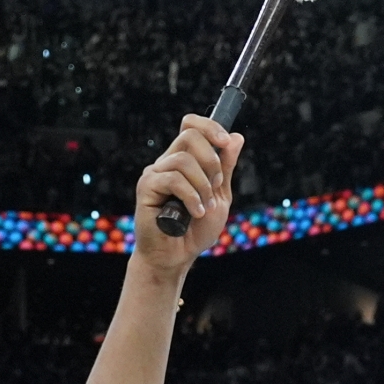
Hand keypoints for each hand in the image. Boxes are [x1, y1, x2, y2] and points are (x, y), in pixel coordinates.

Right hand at [133, 115, 242, 275]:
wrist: (176, 257)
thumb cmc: (195, 230)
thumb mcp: (220, 196)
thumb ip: (226, 168)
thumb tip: (236, 137)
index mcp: (185, 160)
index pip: (191, 126)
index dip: (209, 126)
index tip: (224, 141)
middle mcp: (168, 162)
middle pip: (190, 135)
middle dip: (211, 161)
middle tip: (216, 186)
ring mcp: (156, 173)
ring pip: (184, 160)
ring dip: (203, 186)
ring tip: (204, 208)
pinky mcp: (147, 187)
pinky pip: (173, 179)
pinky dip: (191, 196)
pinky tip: (195, 213)